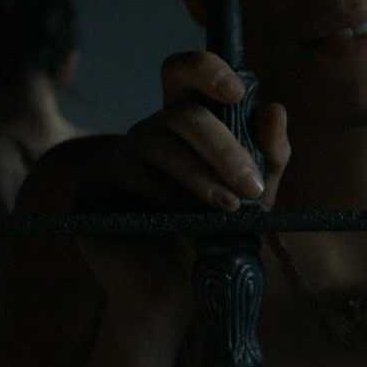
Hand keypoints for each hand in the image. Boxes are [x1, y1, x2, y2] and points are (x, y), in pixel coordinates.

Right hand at [32, 51, 290, 309]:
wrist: (176, 296)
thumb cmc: (215, 240)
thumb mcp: (255, 198)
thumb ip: (269, 156)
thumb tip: (274, 110)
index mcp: (185, 124)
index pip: (186, 73)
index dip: (207, 70)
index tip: (237, 93)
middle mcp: (149, 133)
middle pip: (181, 113)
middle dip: (222, 147)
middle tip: (250, 186)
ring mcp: (117, 157)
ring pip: (158, 144)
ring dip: (200, 178)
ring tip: (228, 210)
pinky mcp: (92, 187)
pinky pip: (129, 177)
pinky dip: (164, 198)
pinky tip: (183, 222)